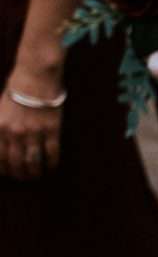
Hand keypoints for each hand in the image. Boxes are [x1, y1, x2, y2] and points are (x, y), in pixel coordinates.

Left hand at [0, 63, 63, 181]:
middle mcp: (15, 133)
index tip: (8, 174)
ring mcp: (34, 132)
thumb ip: (0, 128)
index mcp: (0, 127)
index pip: (0, 157)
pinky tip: (52, 168)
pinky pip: (52, 153)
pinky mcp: (52, 130)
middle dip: (19, 174)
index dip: (4, 169)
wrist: (35, 77)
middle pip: (16, 162)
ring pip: (34, 161)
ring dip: (35, 173)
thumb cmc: (16, 90)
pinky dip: (52, 164)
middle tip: (23, 178)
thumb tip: (2, 145)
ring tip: (37, 177)